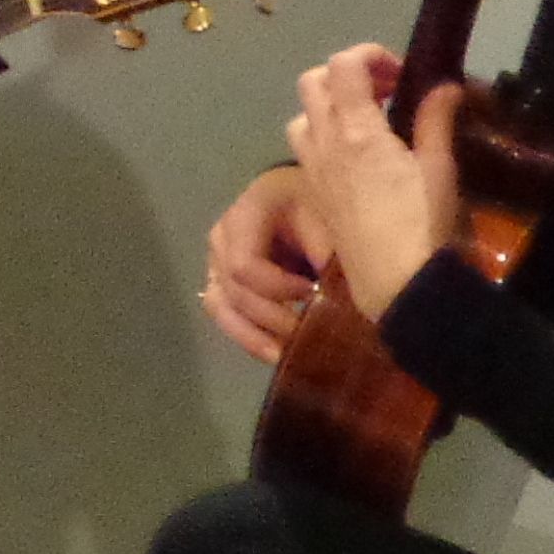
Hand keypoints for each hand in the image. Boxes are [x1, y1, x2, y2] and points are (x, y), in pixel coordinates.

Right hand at [198, 163, 333, 363]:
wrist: (326, 199)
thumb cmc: (329, 209)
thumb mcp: (333, 224)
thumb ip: (325, 258)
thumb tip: (326, 302)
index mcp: (249, 211)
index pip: (243, 265)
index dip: (276, 289)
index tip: (313, 294)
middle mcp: (224, 235)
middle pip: (231, 289)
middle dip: (269, 317)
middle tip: (305, 333)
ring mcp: (220, 258)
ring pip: (219, 305)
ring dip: (251, 334)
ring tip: (283, 354)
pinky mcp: (225, 279)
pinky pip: (224, 311)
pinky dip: (248, 334)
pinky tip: (276, 349)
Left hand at [280, 41, 461, 325]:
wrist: (398, 287)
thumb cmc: (424, 225)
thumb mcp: (440, 169)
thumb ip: (436, 121)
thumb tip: (445, 86)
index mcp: (355, 131)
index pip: (343, 66)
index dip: (369, 54)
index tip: (401, 72)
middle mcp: (324, 145)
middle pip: (311, 83)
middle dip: (344, 74)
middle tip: (384, 90)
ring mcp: (312, 171)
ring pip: (302, 117)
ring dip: (328, 107)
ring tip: (368, 121)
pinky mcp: (313, 196)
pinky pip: (305, 151)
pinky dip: (324, 137)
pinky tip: (358, 157)